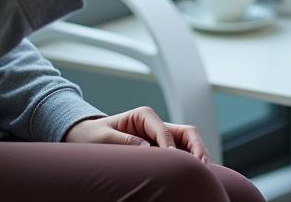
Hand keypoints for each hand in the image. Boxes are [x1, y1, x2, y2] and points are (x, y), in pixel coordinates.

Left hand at [62, 107, 208, 160]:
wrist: (86, 137)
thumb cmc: (92, 135)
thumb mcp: (103, 137)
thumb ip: (124, 141)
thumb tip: (147, 148)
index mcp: (144, 115)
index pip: (165, 131)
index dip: (171, 149)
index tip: (172, 164)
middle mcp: (156, 124)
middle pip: (186, 132)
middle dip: (197, 148)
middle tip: (203, 167)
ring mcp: (160, 136)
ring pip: (188, 143)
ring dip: (197, 155)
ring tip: (204, 173)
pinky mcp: (160, 149)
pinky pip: (181, 154)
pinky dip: (190, 162)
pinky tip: (194, 175)